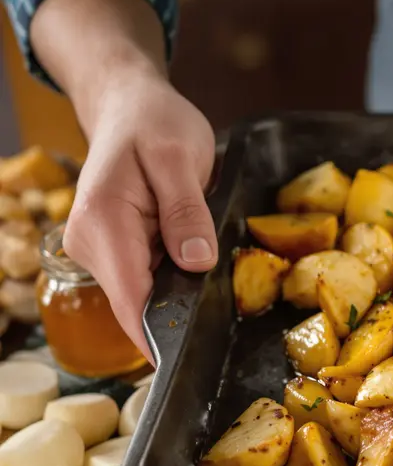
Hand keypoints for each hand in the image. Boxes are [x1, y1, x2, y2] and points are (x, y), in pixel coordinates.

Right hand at [63, 71, 216, 360]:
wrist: (129, 104)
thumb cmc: (154, 123)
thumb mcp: (180, 159)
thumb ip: (187, 212)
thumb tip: (196, 262)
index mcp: (103, 224)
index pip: (130, 301)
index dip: (159, 336)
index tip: (189, 360)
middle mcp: (92, 245)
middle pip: (139, 305)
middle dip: (181, 314)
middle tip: (227, 314)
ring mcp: (102, 250)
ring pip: (147, 295)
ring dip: (182, 294)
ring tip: (215, 273)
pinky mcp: (117, 250)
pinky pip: (150, 279)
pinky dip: (176, 278)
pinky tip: (197, 261)